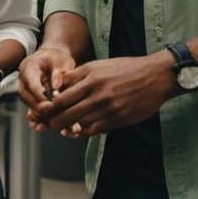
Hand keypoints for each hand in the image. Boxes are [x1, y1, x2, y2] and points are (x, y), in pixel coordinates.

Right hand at [17, 44, 76, 128]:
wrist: (53, 57)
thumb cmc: (57, 57)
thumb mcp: (61, 60)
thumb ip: (58, 72)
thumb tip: (56, 86)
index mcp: (29, 67)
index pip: (31, 83)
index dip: (39, 95)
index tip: (50, 105)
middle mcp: (24, 79)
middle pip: (26, 96)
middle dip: (37, 107)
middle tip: (50, 115)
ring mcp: (26, 88)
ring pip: (28, 104)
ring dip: (38, 115)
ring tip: (48, 125)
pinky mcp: (32, 97)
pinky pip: (32, 108)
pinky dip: (38, 118)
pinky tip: (43, 127)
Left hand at [42, 53, 176, 137]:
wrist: (155, 76)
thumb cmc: (125, 69)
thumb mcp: (98, 66)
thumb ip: (76, 75)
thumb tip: (56, 84)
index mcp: (90, 79)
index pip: (61, 98)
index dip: (49, 107)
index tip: (42, 110)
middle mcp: (97, 95)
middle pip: (66, 113)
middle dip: (53, 121)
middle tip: (46, 124)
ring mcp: (108, 109)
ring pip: (79, 123)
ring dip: (66, 128)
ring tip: (59, 130)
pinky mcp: (119, 119)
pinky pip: (95, 130)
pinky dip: (83, 133)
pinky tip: (76, 133)